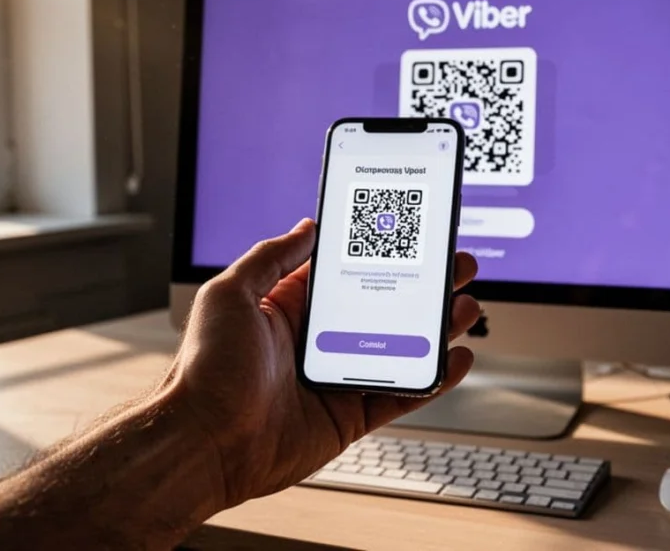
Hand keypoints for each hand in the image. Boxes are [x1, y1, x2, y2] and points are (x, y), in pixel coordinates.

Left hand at [167, 218, 480, 508]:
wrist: (205, 442)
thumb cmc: (205, 369)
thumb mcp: (229, 292)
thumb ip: (272, 256)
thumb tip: (306, 227)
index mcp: (289, 307)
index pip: (346, 273)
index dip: (380, 254)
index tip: (411, 235)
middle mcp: (317, 341)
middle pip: (383, 307)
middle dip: (422, 285)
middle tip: (455, 266)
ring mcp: (336, 378)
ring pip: (400, 348)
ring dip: (436, 328)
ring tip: (464, 305)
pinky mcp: (349, 416)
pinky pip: (401, 394)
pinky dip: (432, 380)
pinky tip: (455, 360)